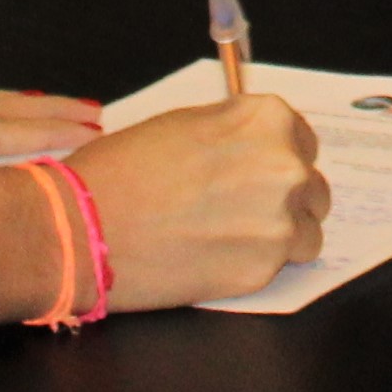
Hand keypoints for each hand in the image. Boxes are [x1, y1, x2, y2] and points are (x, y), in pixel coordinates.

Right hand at [78, 93, 330, 310]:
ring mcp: (278, 221)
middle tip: (237, 207)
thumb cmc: (120, 170)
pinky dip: (258, 264)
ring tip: (229, 236)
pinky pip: (281, 265)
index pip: (301, 137)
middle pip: (309, 184)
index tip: (258, 169)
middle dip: (281, 196)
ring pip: (306, 230)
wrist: (82, 228)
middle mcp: (285, 166)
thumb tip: (251, 142)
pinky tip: (218, 256)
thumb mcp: (184, 123)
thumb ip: (232, 131)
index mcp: (267, 121)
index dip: (277, 155)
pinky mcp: (263, 270)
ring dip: (279, 234)